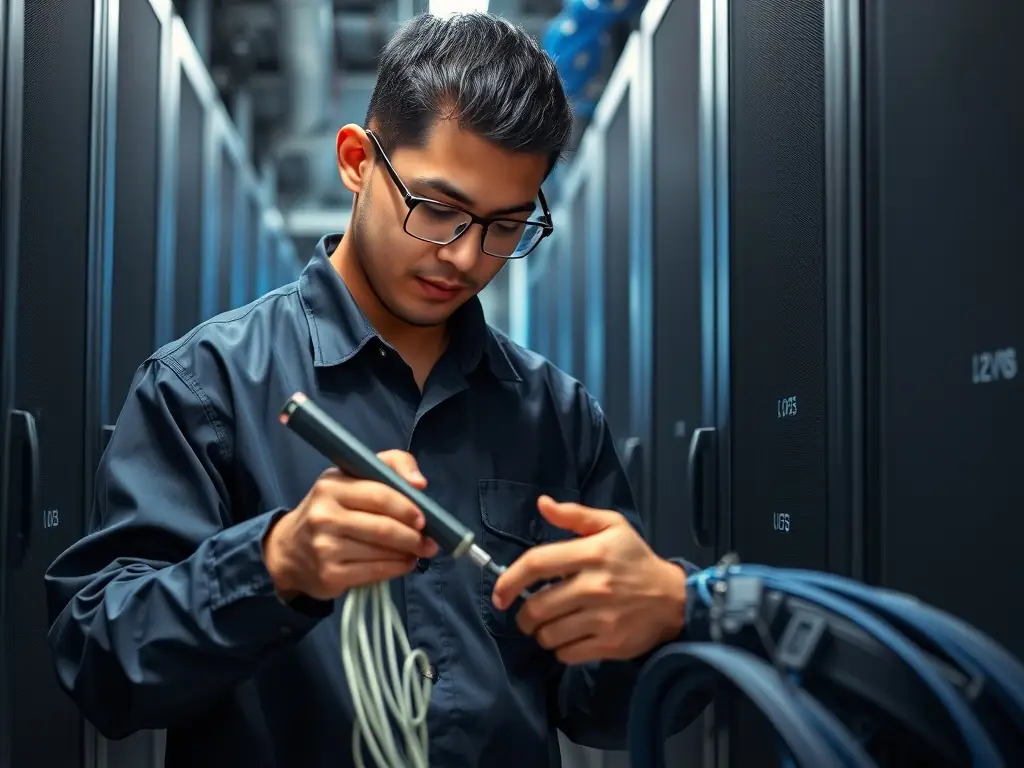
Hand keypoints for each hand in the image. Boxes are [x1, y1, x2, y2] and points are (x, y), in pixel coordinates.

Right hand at [263, 450, 438, 600]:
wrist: (289, 549)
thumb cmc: (333, 508)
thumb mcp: (353, 477)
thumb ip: (391, 466)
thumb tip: (419, 483)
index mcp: (332, 486)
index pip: (379, 494)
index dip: (407, 507)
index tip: (425, 518)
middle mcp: (324, 515)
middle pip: (382, 528)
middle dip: (413, 537)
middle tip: (430, 542)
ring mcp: (324, 547)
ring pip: (381, 552)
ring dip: (408, 553)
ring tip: (419, 551)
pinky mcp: (329, 575)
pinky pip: (374, 573)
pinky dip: (396, 569)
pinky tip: (404, 563)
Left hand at [492, 496, 686, 664]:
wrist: (673, 599)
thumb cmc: (635, 559)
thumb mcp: (612, 526)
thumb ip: (574, 515)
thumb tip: (542, 503)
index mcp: (590, 553)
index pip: (536, 564)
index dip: (509, 580)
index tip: (500, 594)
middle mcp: (593, 586)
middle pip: (537, 607)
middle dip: (525, 615)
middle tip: (529, 614)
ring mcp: (601, 618)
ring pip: (548, 634)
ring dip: (541, 633)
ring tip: (550, 626)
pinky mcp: (609, 644)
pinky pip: (567, 654)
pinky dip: (561, 649)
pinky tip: (569, 638)